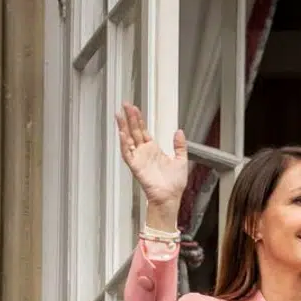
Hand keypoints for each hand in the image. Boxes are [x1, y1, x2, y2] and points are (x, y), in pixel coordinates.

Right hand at [114, 103, 188, 226]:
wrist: (170, 196)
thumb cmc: (174, 183)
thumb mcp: (181, 160)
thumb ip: (179, 145)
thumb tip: (179, 132)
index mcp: (154, 150)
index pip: (143, 130)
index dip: (139, 119)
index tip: (135, 108)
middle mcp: (144, 152)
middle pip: (134, 131)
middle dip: (130, 118)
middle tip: (125, 104)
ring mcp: (139, 158)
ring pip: (128, 139)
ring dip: (124, 127)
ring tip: (119, 115)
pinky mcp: (135, 166)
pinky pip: (127, 153)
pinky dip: (124, 143)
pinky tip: (122, 133)